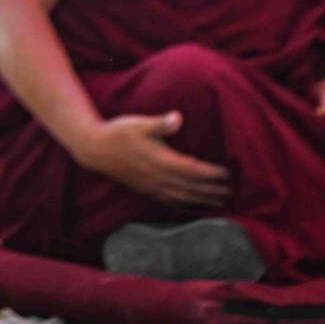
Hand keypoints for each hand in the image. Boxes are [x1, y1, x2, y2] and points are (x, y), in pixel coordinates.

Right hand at [74, 112, 229, 207]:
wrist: (94, 149)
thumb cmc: (118, 133)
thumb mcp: (139, 123)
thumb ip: (160, 123)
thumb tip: (178, 117)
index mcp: (161, 160)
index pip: (192, 170)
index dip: (211, 174)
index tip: (226, 174)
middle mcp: (158, 177)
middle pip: (191, 187)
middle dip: (211, 190)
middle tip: (230, 192)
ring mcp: (151, 186)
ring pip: (182, 197)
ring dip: (201, 200)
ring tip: (217, 202)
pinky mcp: (144, 189)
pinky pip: (168, 201)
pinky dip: (183, 204)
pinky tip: (189, 206)